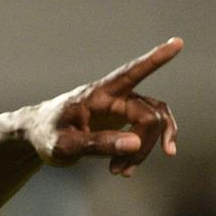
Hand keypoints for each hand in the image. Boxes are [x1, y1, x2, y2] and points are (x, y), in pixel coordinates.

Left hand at [36, 37, 180, 176]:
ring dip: (144, 149)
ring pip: (154, 121)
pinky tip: (126, 169)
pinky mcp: (124, 119)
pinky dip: (141, 150)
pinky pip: (147, 130)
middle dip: (142, 144)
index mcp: (97, 94)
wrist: (38, 136)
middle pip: (149, 114)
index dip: (155, 59)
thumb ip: (97, 144)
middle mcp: (114, 95)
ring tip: (122, 172)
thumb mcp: (65, 145)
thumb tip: (135, 143)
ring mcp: (122, 106)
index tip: (177, 43)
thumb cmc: (47, 135)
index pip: (130, 73)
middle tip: (119, 171)